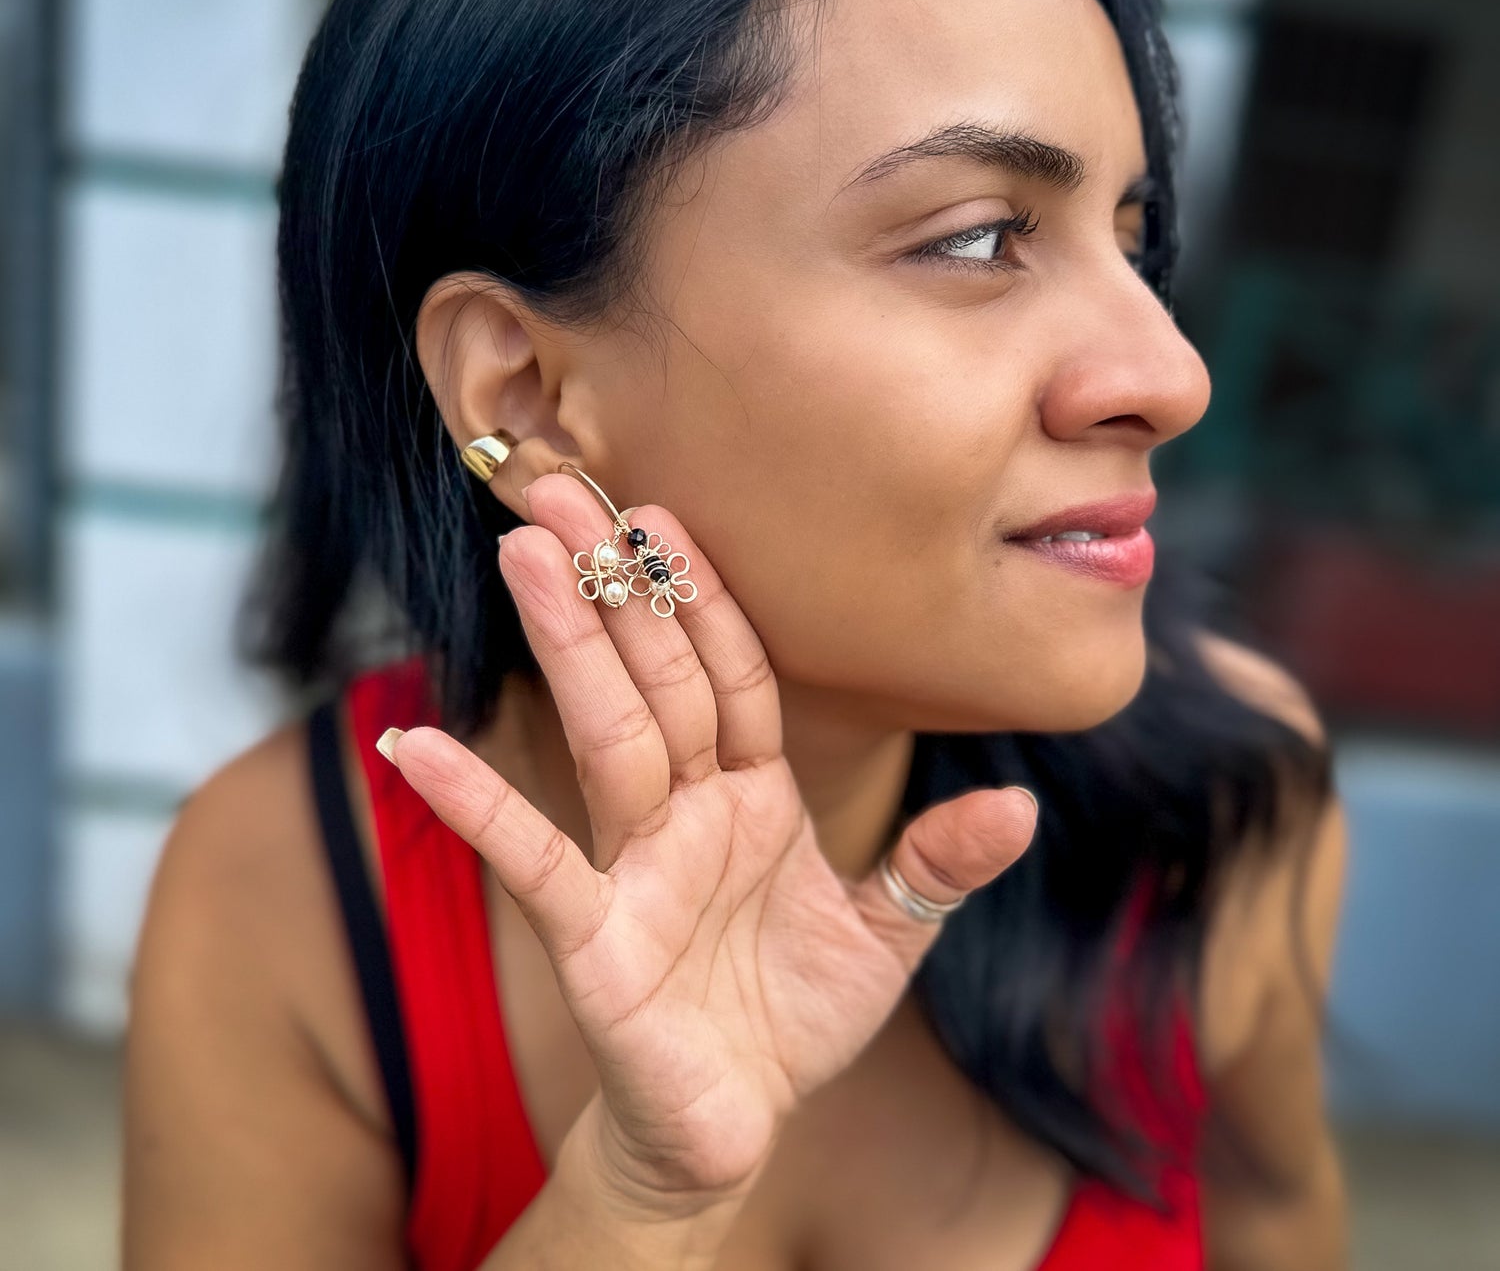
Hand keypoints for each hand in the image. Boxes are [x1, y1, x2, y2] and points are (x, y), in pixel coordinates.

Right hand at [382, 471, 1037, 1206]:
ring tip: (524, 554)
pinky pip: (530, 857)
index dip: (704, 597)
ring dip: (567, 643)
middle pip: (654, 677)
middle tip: (565, 491)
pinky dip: (473, 805)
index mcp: (753, 795)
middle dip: (617, 585)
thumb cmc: (793, 1019)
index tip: (665, 517)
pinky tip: (417, 750)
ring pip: (605, 734)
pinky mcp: (593, 937)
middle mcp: (688, 812)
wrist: (734, 1130)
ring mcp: (635, 866)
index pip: (729, 673)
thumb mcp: (885, 936)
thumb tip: (1019, 807)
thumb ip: (938, 866)